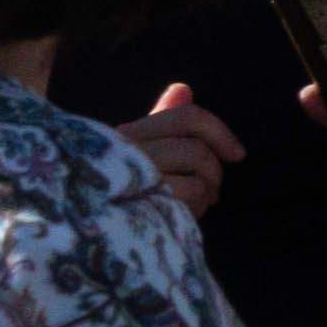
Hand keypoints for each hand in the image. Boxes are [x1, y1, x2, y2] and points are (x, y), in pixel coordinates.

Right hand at [130, 88, 240, 219]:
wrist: (88, 238)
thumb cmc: (120, 196)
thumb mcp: (139, 157)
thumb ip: (161, 124)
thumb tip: (182, 89)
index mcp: (125, 135)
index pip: (187, 117)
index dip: (219, 132)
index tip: (238, 154)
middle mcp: (123, 147)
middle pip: (197, 147)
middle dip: (213, 172)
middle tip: (208, 193)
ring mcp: (130, 170)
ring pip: (195, 163)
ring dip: (205, 191)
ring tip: (192, 206)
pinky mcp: (139, 197)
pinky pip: (189, 191)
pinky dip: (195, 208)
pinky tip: (179, 218)